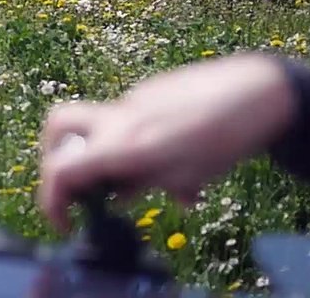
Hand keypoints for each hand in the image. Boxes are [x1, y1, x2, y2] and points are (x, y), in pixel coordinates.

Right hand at [36, 53, 295, 231]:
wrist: (257, 90)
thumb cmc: (226, 138)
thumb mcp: (186, 176)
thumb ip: (143, 183)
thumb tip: (119, 196)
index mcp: (123, 144)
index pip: (61, 170)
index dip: (52, 200)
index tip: (66, 220)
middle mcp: (118, 117)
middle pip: (57, 126)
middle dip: (54, 156)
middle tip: (74, 183)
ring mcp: (132, 99)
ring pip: (97, 126)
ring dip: (100, 151)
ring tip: (138, 177)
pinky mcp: (150, 91)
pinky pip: (127, 119)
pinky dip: (133, 141)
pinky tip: (169, 154)